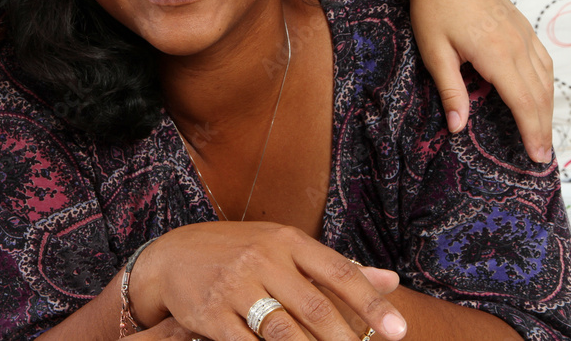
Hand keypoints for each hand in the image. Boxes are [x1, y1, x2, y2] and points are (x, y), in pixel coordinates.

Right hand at [130, 222, 406, 340]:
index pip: (337, 271)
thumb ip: (333, 266)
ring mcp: (235, 286)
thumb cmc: (237, 251)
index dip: (371, 303)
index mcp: (285, 239)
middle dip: (346, 340)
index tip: (399, 332)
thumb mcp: (282, 247)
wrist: (171, 256)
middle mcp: (262, 258)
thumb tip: (390, 280)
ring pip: (284, 331)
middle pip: (314, 307)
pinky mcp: (213, 314)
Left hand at [407, 0, 553, 161]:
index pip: (523, 103)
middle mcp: (518, 44)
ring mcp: (523, 32)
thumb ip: (450, 91)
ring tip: (541, 131)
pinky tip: (539, 94)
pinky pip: (542, 59)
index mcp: (497, 54)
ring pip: (545, 77)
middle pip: (539, 94)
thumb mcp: (434, 53)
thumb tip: (458, 128)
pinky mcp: (521, 24)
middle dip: (542, 127)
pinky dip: (545, 83)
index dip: (531, 132)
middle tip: (541, 155)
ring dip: (546, 107)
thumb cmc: (431, 11)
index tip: (535, 157)